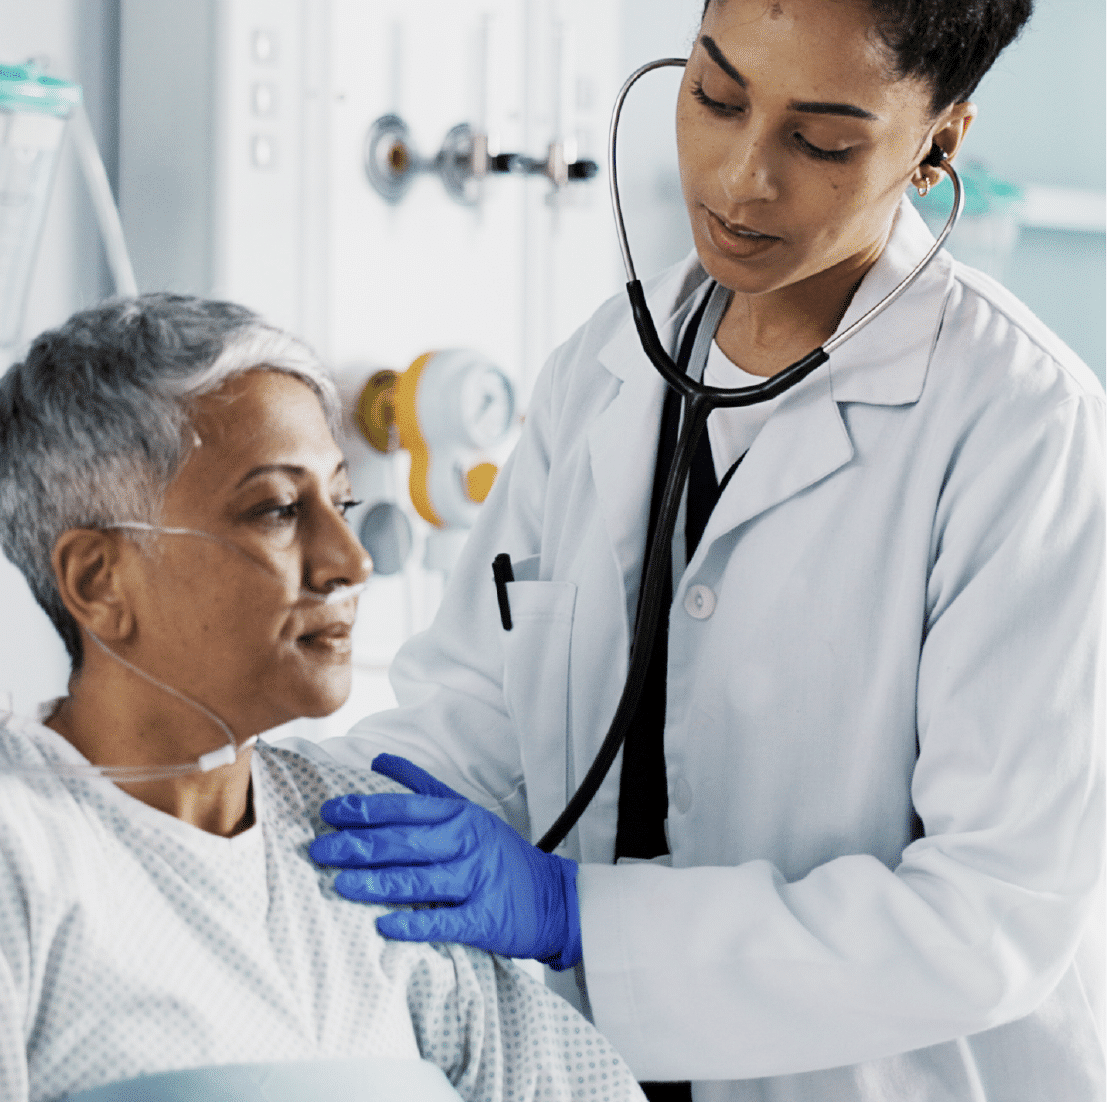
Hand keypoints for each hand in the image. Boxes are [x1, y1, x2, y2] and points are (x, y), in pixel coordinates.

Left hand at [309, 753, 581, 969]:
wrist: (553, 896)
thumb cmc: (498, 851)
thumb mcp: (465, 810)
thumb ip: (422, 787)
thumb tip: (379, 760)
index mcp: (458, 815)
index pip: (404, 808)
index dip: (365, 809)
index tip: (329, 813)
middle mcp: (465, 843)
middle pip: (403, 842)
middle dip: (357, 846)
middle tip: (319, 851)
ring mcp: (475, 880)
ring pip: (417, 880)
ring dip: (375, 883)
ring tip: (339, 885)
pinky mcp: (484, 917)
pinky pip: (443, 920)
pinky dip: (413, 924)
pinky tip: (383, 926)